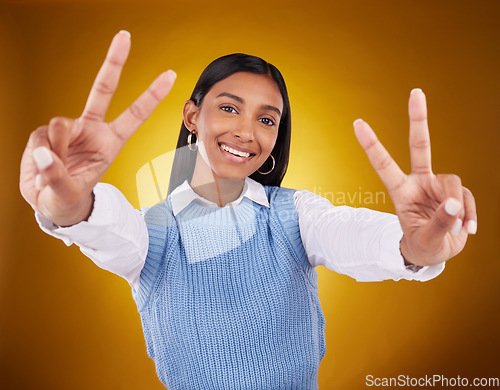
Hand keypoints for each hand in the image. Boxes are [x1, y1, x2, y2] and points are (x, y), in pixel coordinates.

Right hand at [19, 31, 175, 226]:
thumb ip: (57, 174)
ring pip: (60, 124)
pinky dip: (40, 153)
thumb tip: (45, 151)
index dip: (151, 95)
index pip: (135, 115)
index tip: (169, 74)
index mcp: (111, 142)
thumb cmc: (68, 196)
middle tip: (124, 36)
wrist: (49, 201)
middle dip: (113, 62)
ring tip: (55, 169)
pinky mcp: (45, 132)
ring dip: (57, 148)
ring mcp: (69, 129)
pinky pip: (41, 136)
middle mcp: (92, 129)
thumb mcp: (67, 193)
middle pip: (103, 89)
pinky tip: (43, 163)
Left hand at [353, 88, 476, 266]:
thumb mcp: (425, 240)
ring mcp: (438, 186)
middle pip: (420, 146)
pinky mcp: (456, 194)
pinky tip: (467, 230)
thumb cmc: (421, 245)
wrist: (434, 254)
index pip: (384, 165)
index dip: (372, 144)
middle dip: (418, 119)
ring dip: (457, 208)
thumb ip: (438, 223)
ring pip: (453, 183)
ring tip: (455, 231)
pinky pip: (467, 199)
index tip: (357, 122)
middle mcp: (419, 182)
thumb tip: (454, 204)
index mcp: (401, 191)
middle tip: (415, 91)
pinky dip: (469, 216)